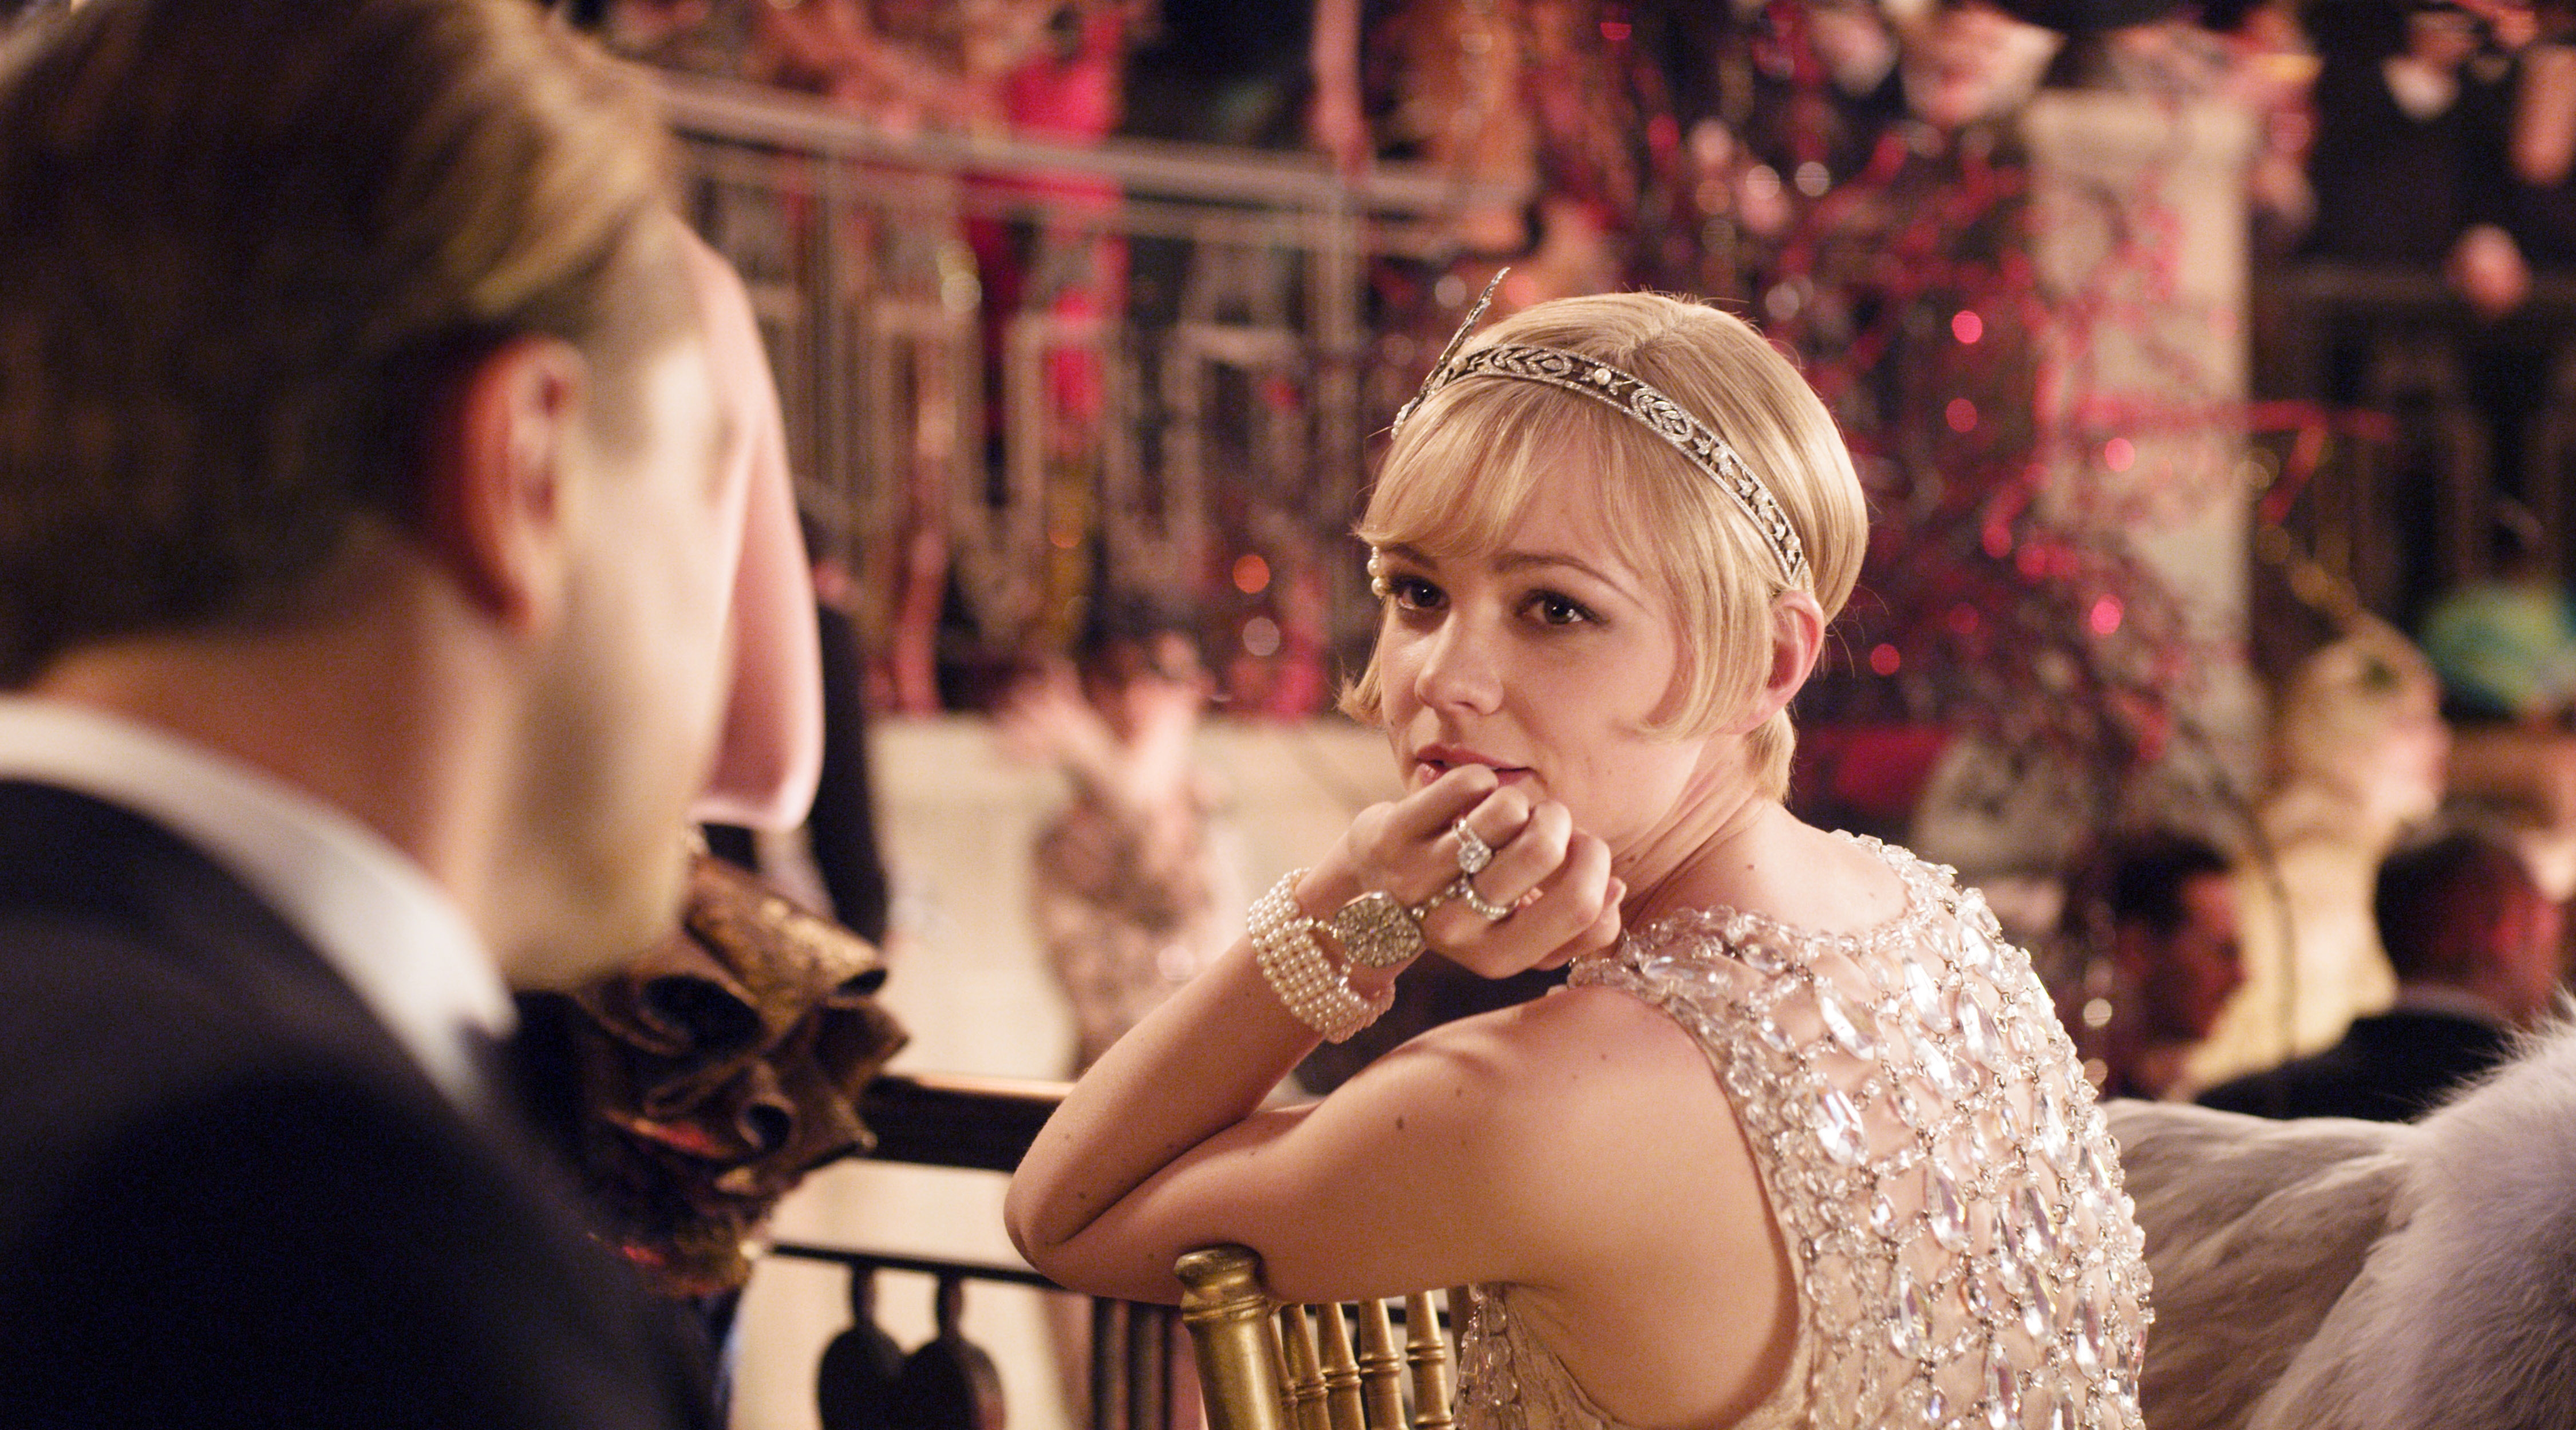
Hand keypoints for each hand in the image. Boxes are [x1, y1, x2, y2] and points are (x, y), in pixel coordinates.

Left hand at [1303, 766, 1622, 981]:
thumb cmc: (1464, 905)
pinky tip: (1468, 800)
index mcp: (1499, 958)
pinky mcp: (1393, 837)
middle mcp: (1457, 929)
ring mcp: (1421, 881)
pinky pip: (1468, 784)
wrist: (1369, 896)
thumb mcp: (1519, 930)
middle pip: (1546, 851)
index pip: (1582, 907)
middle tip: (1544, 822)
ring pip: (1508, 811)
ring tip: (1502, 817)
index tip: (1580, 848)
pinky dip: (1481, 781)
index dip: (1595, 862)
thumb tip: (1615, 890)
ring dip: (1518, 801)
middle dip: (1559, 822)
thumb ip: (1578, 925)